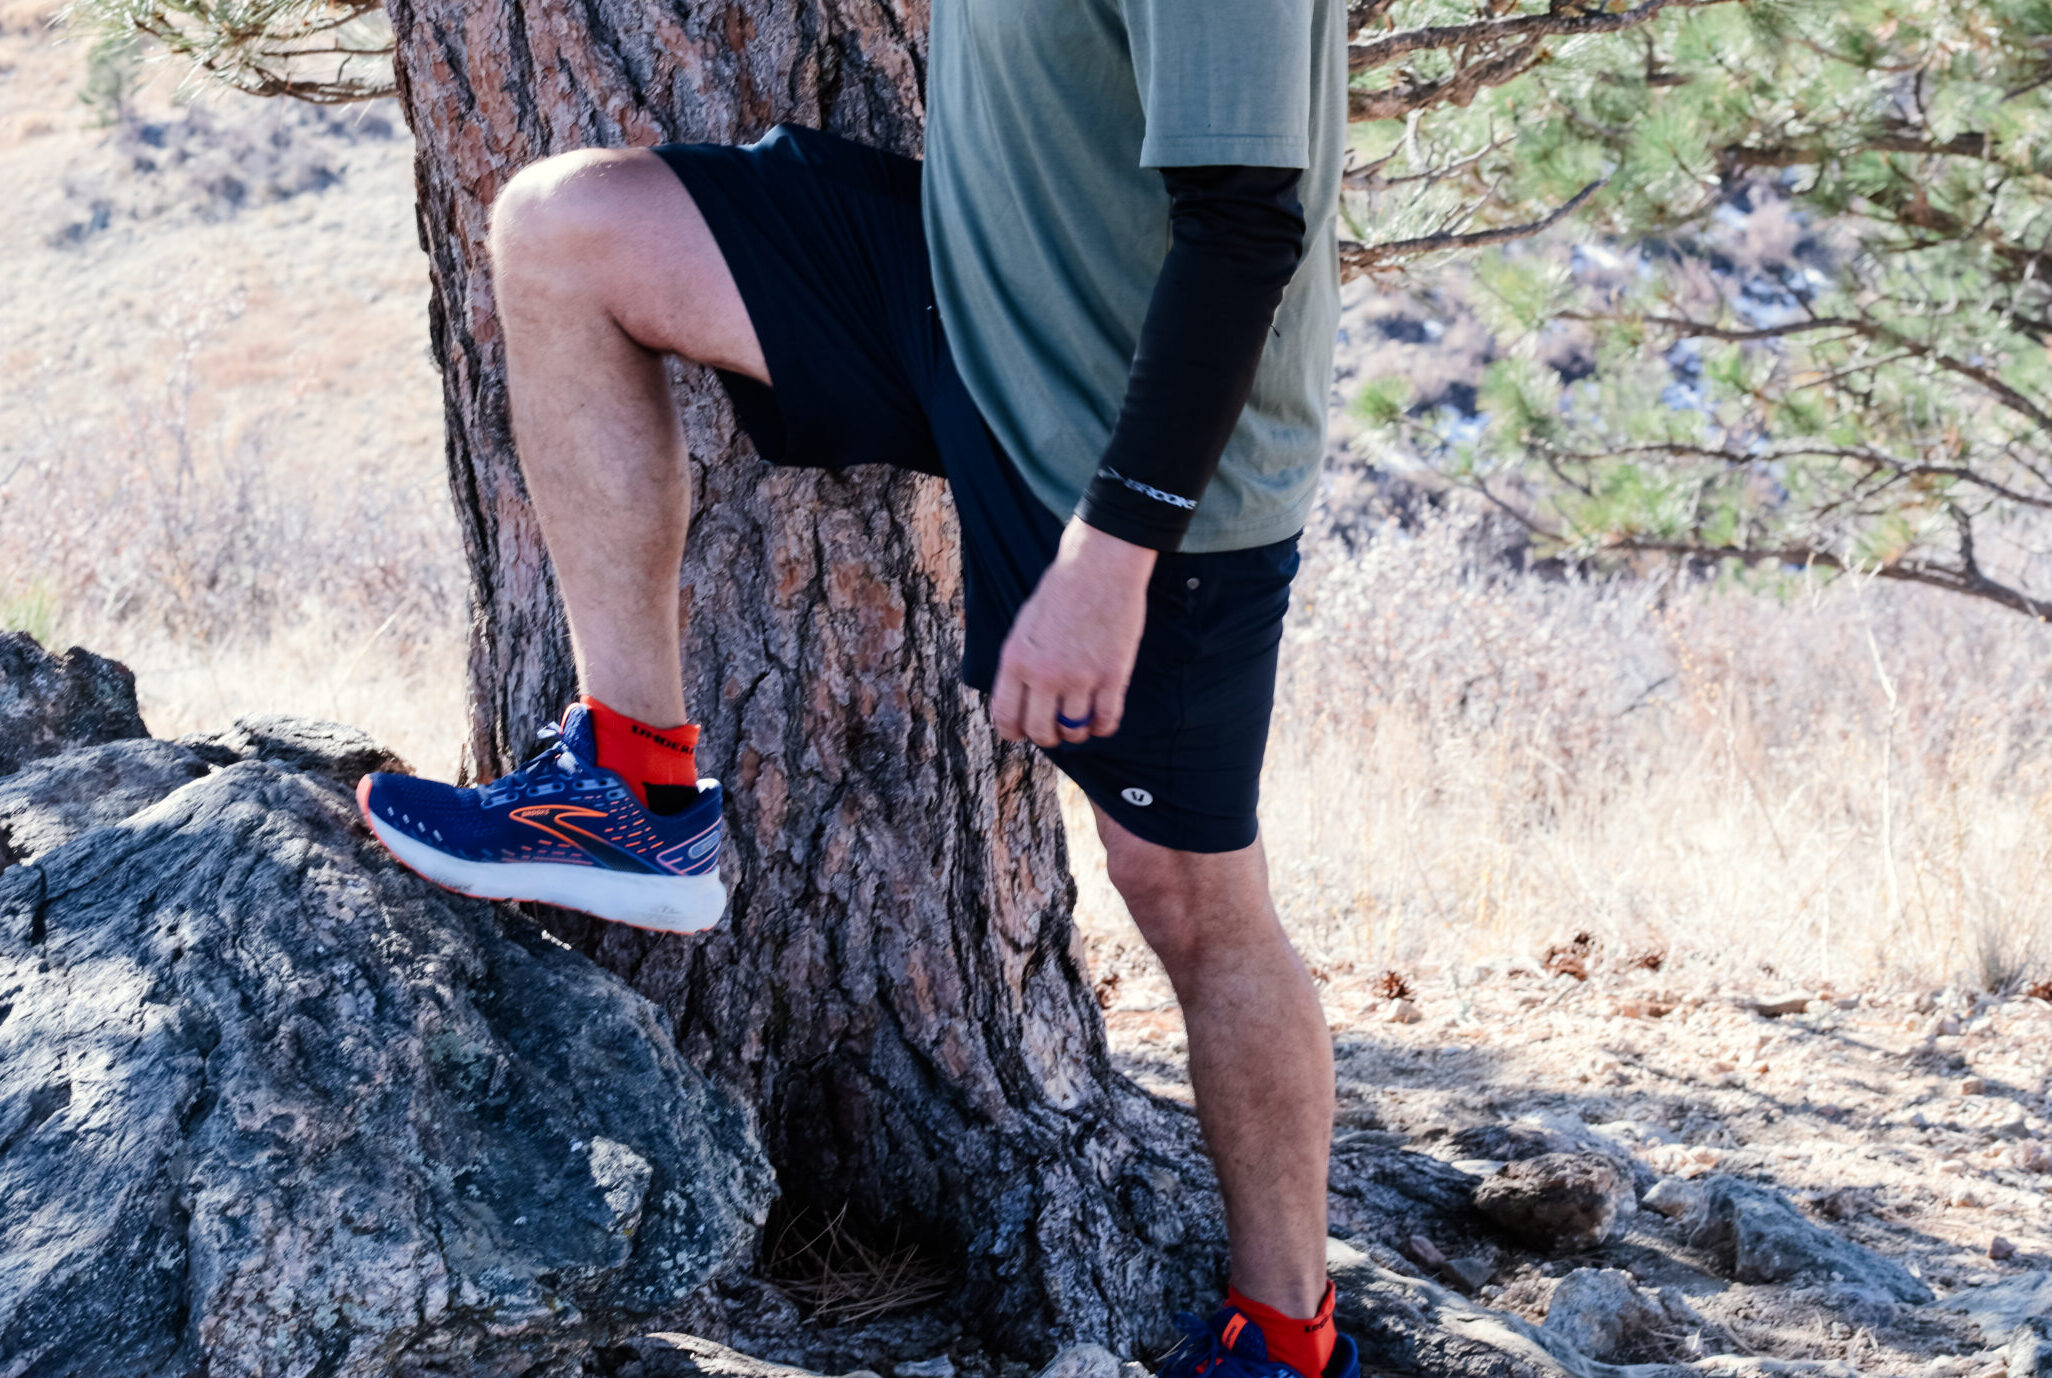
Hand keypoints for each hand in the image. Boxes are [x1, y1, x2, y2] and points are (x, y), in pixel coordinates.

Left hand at [992, 519, 1155, 746]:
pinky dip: (1102, 727)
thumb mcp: (1023, 627)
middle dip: (1046, 737)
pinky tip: (1100, 720)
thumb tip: (1020, 699)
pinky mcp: (1112, 675)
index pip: (1006, 717)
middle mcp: (1045, 675)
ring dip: (1076, 733)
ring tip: (1079, 724)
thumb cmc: (1060, 591)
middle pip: (1041, 732)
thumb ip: (1020, 664)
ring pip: (1074, 731)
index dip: (1014, 732)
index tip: (1022, 733)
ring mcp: (1080, 677)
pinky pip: (1106, 720)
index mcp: (1016, 661)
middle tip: (1054, 730)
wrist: (1099, 567)